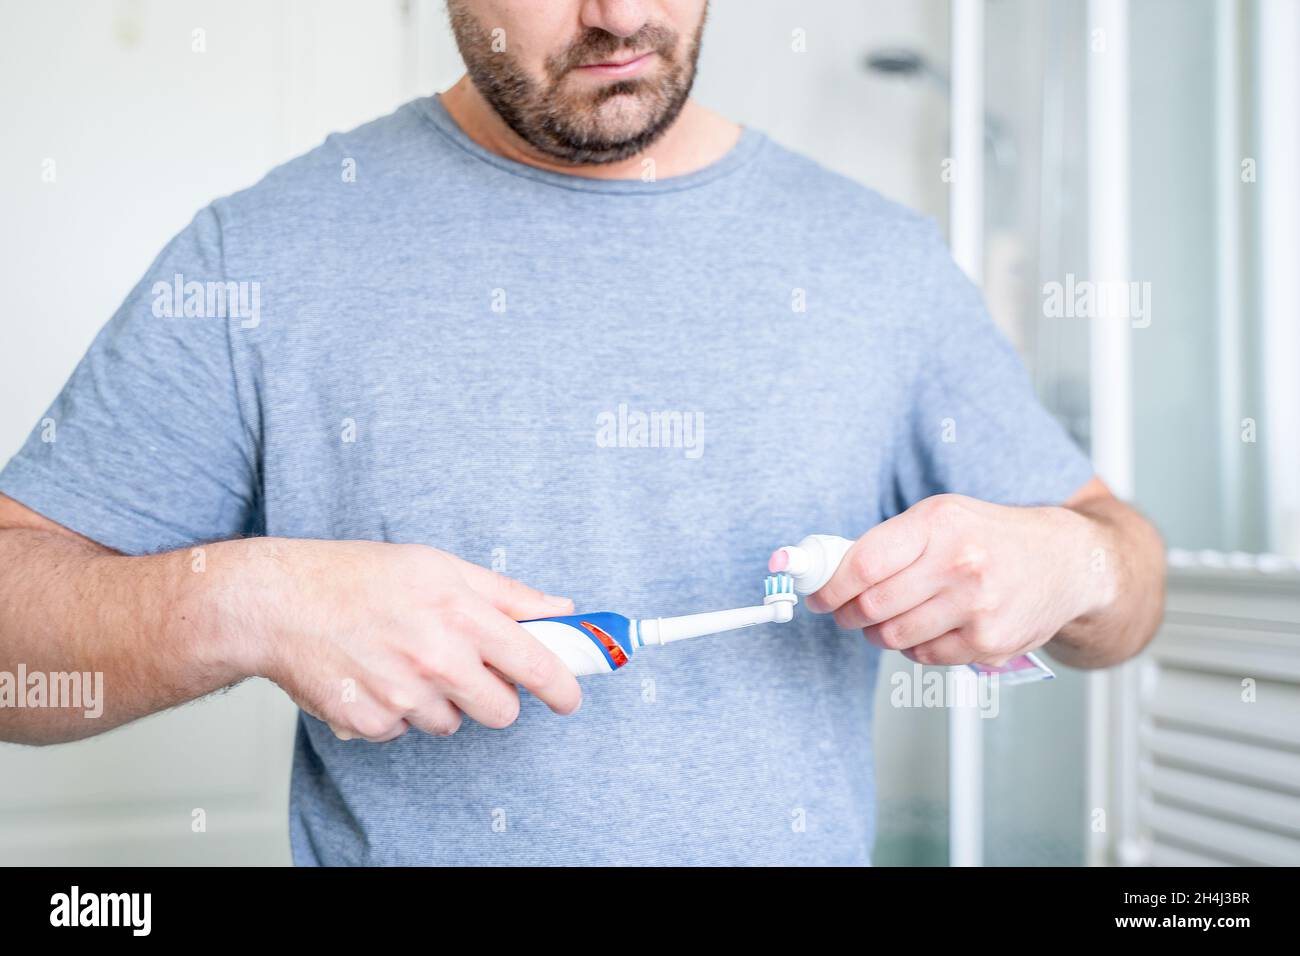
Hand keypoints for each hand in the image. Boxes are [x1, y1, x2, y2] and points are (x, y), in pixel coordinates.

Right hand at [229, 540, 581, 741]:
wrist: (280, 602)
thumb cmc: (360, 577)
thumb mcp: (441, 567)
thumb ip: (508, 594)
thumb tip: (562, 609)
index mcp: (462, 613)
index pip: (536, 664)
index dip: (563, 686)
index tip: (570, 697)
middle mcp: (437, 657)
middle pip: (502, 710)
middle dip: (494, 697)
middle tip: (468, 671)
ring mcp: (403, 694)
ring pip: (451, 723)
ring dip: (438, 701)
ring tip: (404, 661)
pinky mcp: (371, 721)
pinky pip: (405, 731)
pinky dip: (396, 711)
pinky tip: (375, 676)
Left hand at [806, 494, 1110, 666]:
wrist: (1066, 562)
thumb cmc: (993, 537)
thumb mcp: (942, 517)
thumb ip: (889, 542)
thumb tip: (830, 571)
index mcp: (940, 524)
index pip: (864, 564)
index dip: (830, 587)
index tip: (818, 595)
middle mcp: (960, 564)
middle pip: (874, 606)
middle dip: (848, 613)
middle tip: (846, 611)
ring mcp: (977, 607)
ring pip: (895, 636)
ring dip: (878, 633)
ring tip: (885, 619)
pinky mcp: (989, 643)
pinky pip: (926, 656)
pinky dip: (914, 647)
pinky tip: (926, 628)